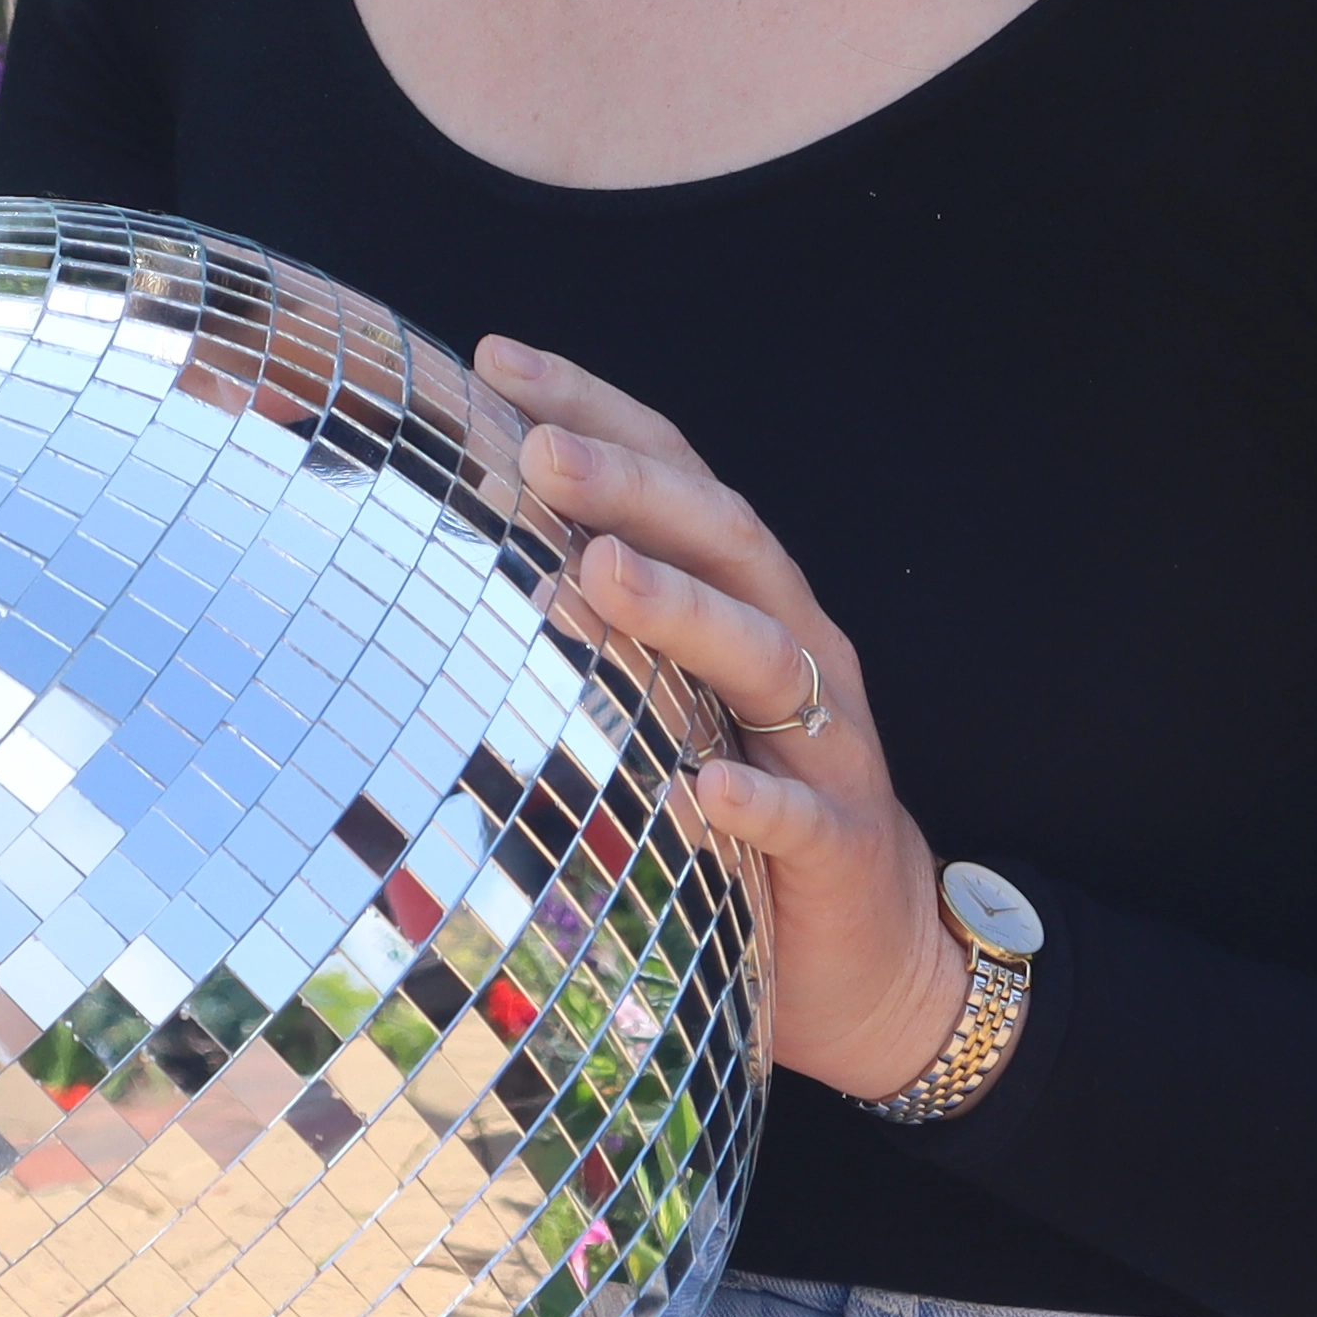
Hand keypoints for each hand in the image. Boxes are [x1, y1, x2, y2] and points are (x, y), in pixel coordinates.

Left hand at [481, 331, 976, 1103]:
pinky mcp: (842, 844)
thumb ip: (595, 633)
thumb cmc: (742, 810)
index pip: (675, 476)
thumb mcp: (667, 706)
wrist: (878, 957)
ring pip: (764, 654)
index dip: (595, 409)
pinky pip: (803, 815)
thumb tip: (438, 567)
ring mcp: (828, 743)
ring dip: (681, 609)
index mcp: (748, 600)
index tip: (495, 360)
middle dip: (631, 486)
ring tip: (598, 572)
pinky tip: (709, 788)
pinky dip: (760, 795)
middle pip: (723, 539)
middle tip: (538, 449)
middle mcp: (796, 646)